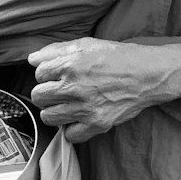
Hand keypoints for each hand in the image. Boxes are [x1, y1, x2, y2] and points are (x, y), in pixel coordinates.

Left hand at [29, 38, 169, 142]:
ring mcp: (85, 108)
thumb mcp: (86, 44)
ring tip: (67, 105)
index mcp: (70, 64)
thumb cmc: (118, 57)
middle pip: (38, 96)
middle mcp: (74, 87)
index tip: (57, 75)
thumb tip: (32, 59)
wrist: (148, 74)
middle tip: (60, 91)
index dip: (47, 74)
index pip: (38, 74)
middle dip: (46, 93)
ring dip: (54, 111)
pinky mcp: (97, 124)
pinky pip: (70, 135)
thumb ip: (56, 50)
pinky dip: (72, 129)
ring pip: (48, 117)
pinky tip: (78, 119)